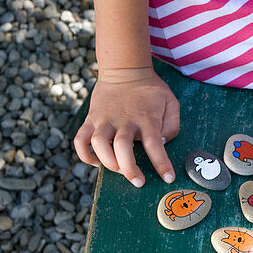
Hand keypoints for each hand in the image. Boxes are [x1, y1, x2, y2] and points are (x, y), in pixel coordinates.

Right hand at [73, 67, 179, 185]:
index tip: (168, 178)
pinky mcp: (91, 119)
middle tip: (138, 182)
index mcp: (147, 118)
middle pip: (123, 148)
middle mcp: (125, 120)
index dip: (162, 164)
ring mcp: (105, 120)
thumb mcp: (171, 102)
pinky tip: (97, 162)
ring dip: (108, 162)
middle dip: (129, 170)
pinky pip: (80, 140)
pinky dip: (85, 155)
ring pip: (99, 144)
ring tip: (118, 170)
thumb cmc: (150, 90)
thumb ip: (172, 125)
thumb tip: (161, 144)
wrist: (125, 69)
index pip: (155, 145)